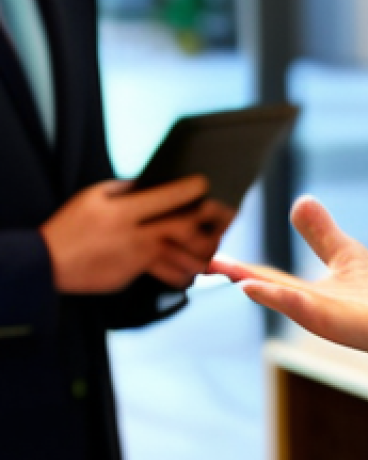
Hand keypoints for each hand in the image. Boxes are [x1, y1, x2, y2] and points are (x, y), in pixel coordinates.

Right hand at [40, 175, 224, 293]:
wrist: (46, 264)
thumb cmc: (70, 225)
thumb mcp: (94, 196)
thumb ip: (127, 188)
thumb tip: (156, 183)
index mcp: (125, 212)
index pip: (169, 198)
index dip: (193, 189)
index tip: (207, 183)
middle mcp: (136, 236)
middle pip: (185, 228)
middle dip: (213, 220)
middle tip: (227, 213)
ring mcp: (137, 259)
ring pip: (184, 257)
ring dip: (207, 249)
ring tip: (218, 239)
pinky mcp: (135, 276)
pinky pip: (169, 274)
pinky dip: (187, 270)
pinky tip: (196, 262)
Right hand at [209, 196, 367, 361]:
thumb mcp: (343, 254)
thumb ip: (320, 234)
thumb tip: (299, 200)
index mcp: (309, 292)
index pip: (269, 277)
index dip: (242, 267)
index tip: (213, 258)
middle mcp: (311, 306)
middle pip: (271, 290)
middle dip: (242, 277)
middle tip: (211, 265)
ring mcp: (325, 317)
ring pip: (289, 302)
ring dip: (265, 291)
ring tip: (239, 278)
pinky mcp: (341, 325)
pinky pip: (311, 312)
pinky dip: (290, 301)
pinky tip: (274, 291)